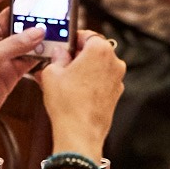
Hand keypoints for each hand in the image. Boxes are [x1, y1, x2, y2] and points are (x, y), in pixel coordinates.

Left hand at [0, 0, 44, 148]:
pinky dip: (38, 56)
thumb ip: (16, 44)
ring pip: (21, 40)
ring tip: (54, 29)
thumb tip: (38, 32)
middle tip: (46, 7)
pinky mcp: (7, 75)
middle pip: (9, 19)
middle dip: (27, 13)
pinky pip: (26, 60)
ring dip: (36, 36)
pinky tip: (50, 52)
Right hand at [39, 30, 124, 157]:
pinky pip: (101, 82)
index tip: (64, 45)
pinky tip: (74, 92)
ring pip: (98, 67)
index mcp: (100, 50)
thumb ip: (56, 57)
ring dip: (83, 70)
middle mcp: (114, 62)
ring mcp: (117, 79)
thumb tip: (59, 53)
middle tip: (60, 64)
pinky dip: (90, 83)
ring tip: (64, 81)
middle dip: (77, 56)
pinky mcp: (116, 94)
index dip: (72, 39)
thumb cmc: (68, 104)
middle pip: (94, 51)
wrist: (80, 133)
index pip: (87, 35)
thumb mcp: (52, 73)